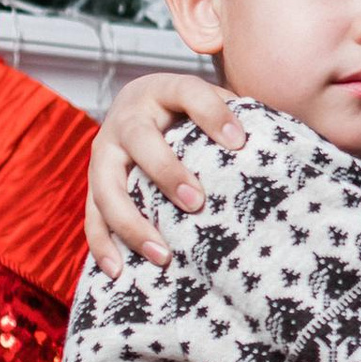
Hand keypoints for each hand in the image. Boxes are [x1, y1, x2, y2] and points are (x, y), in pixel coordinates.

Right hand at [86, 70, 239, 273]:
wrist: (140, 108)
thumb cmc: (189, 112)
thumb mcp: (210, 101)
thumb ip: (235, 113)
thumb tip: (267, 144)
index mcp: (162, 90)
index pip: (188, 93)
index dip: (213, 114)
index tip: (239, 141)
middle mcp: (127, 118)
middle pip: (141, 141)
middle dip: (167, 172)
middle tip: (196, 203)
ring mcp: (105, 152)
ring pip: (108, 186)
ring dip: (132, 222)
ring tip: (163, 256)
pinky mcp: (93, 183)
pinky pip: (92, 216)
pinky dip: (102, 245)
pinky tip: (118, 271)